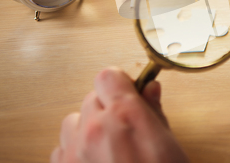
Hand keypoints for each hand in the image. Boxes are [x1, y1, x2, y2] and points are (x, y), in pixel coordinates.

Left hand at [51, 67, 188, 162]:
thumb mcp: (169, 144)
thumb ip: (154, 111)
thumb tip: (150, 89)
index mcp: (125, 115)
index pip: (108, 76)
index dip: (120, 82)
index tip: (128, 90)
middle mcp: (94, 128)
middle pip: (91, 97)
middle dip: (107, 106)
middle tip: (125, 123)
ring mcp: (74, 152)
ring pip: (73, 121)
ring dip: (88, 126)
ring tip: (108, 145)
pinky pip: (61, 147)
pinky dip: (75, 149)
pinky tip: (94, 162)